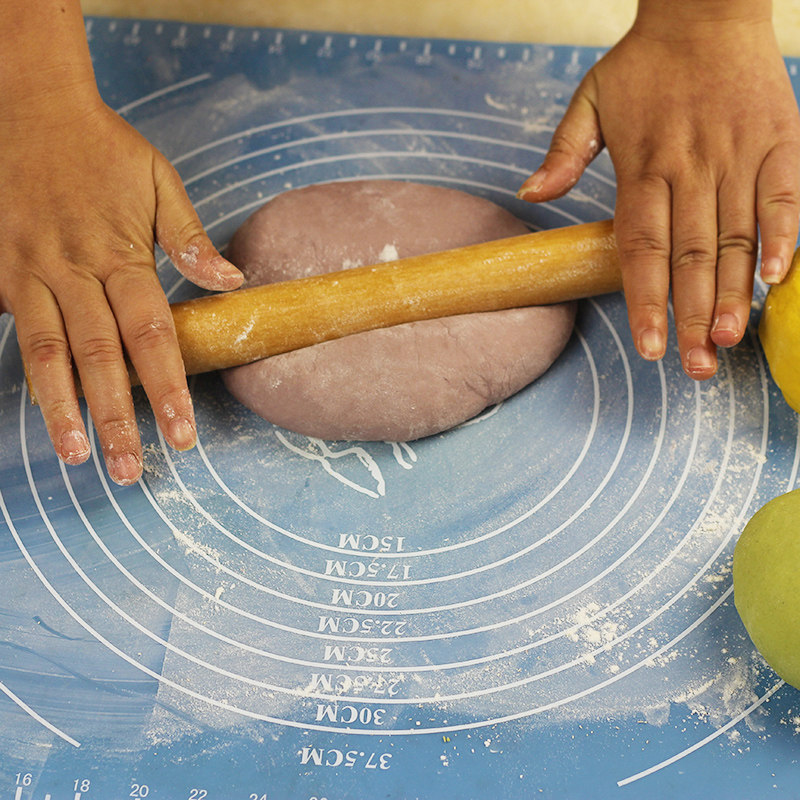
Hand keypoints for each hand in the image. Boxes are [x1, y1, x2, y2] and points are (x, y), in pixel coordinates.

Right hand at [0, 96, 242, 484]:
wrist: (28, 105)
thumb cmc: (103, 148)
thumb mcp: (158, 181)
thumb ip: (190, 238)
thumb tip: (233, 282)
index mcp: (119, 254)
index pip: (151, 334)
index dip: (169, 387)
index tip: (183, 435)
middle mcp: (72, 270)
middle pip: (98, 357)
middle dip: (116, 418)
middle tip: (131, 470)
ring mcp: (27, 273)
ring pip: (44, 352)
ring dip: (62, 409)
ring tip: (76, 456)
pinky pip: (12, 331)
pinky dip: (26, 374)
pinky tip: (40, 411)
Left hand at [519, 5, 799, 379]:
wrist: (708, 7)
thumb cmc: (643, 62)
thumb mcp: (590, 100)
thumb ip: (563, 153)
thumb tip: (529, 195)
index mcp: (642, 166)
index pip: (640, 249)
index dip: (644, 301)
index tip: (649, 347)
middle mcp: (691, 168)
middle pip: (690, 256)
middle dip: (692, 316)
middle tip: (694, 367)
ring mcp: (738, 155)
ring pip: (735, 237)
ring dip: (734, 293)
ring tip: (729, 340)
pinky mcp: (780, 141)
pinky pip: (784, 196)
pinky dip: (781, 236)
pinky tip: (775, 278)